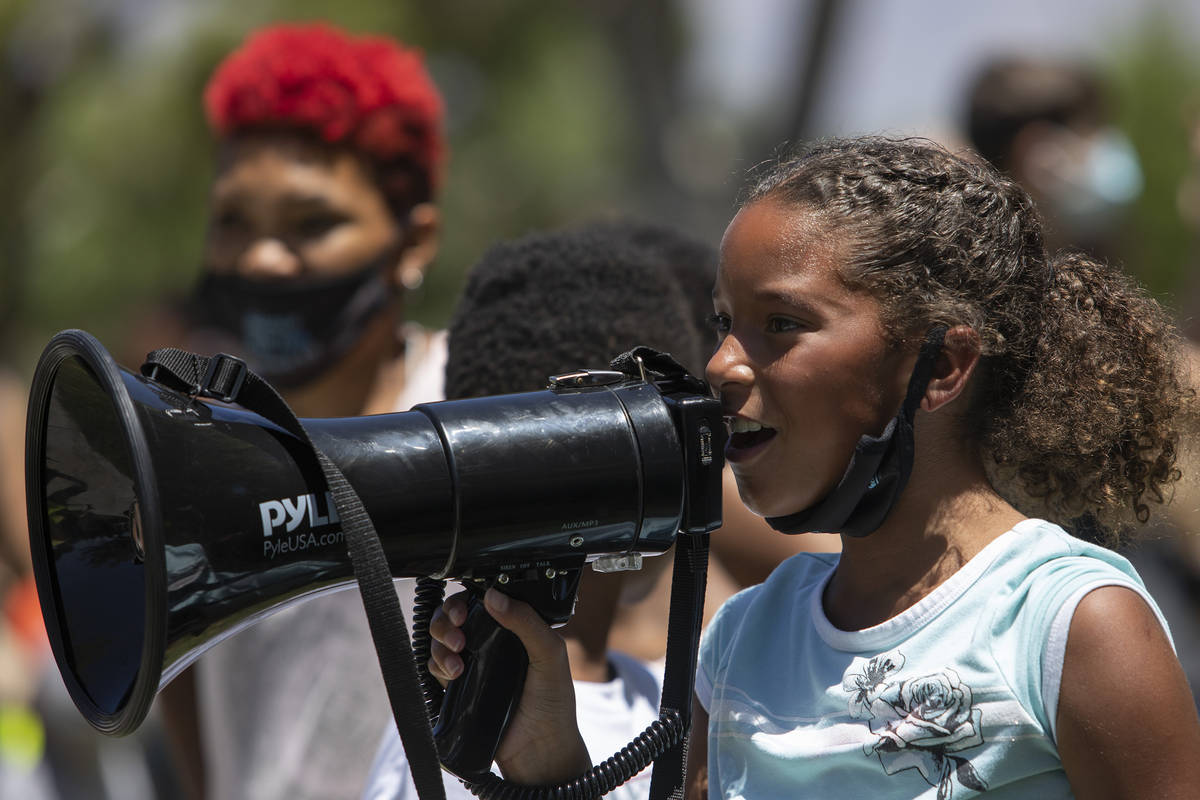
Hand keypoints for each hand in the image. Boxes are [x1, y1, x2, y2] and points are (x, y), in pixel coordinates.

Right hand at [429, 588, 591, 784]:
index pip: (484, 600)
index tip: (466, 609)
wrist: (539, 749)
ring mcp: (474, 663)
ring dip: (441, 640)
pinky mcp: (459, 687)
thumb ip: (526, 621)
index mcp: (515, 628)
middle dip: (448, 617)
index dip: (468, 599)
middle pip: (455, 615)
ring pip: (441, 638)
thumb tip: (494, 595)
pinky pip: (436, 666)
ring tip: (458, 656)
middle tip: (458, 629)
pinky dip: (438, 663)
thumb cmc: (553, 701)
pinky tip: (455, 672)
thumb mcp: (550, 653)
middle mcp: (491, 642)